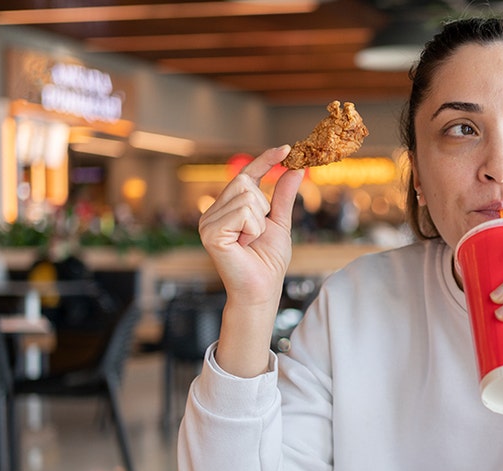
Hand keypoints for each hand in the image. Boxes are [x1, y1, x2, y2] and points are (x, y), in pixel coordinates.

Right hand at [198, 146, 304, 306]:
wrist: (262, 289)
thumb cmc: (268, 261)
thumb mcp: (280, 223)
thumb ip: (283, 196)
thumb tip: (295, 168)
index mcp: (227, 209)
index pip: (245, 176)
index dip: (264, 161)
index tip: (286, 148)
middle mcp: (212, 212)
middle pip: (245, 182)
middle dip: (263, 207)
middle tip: (257, 233)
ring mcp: (208, 222)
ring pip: (247, 196)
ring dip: (259, 221)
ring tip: (250, 241)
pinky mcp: (210, 232)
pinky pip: (243, 213)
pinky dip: (253, 229)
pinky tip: (244, 244)